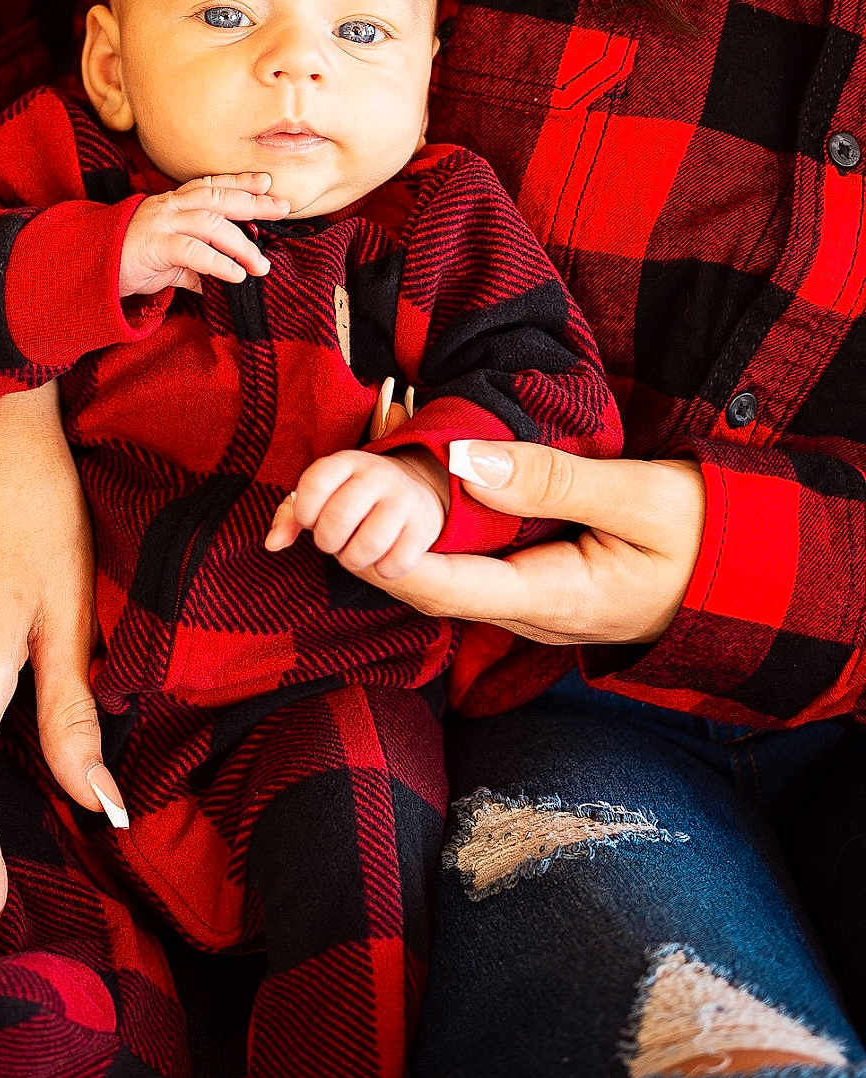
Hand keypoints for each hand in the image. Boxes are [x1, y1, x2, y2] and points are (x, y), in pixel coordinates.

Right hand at [119, 173, 289, 296]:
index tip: (266, 182)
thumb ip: (195, 268)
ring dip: (241, 244)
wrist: (91, 269)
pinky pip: (193, 251)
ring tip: (260, 265)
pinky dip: (218, 263)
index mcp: (173, 204)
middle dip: (252, 202)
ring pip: (211, 223)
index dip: (240, 182)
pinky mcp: (155, 245)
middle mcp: (170, 207)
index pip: (212, 186)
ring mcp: (162, 223)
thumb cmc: (130, 262)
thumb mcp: (169, 263)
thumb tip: (217, 282)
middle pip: (218, 198)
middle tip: (281, 208)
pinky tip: (235, 275)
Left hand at [265, 447, 449, 578]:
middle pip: (338, 518)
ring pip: (368, 544)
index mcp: (346, 462)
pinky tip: (381, 558)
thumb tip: (272, 544)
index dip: (304, 512)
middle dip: (327, 541)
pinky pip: (395, 563)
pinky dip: (382, 570)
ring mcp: (404, 499)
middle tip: (333, 541)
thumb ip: (290, 516)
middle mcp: (377, 475)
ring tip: (355, 551)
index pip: (314, 483)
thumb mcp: (322, 494)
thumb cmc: (352, 498)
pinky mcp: (422, 528)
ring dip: (353, 560)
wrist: (412, 492)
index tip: (310, 519)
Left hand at [333, 438, 704, 645]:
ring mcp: (539, 611)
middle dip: (374, 551)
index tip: (341, 517)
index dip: (382, 557)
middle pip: (432, 590)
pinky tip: (413, 510)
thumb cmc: (706, 534)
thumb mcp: (636, 495)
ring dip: (399, 547)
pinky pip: (475, 575)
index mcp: (553, 600)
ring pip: (450, 584)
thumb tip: (466, 460)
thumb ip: (551, 479)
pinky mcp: (544, 593)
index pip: (442, 587)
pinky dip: (436, 544)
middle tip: (322, 505)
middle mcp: (535, 617)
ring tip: (351, 501)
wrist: (755, 577)